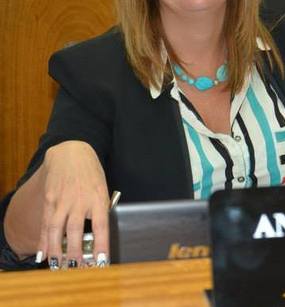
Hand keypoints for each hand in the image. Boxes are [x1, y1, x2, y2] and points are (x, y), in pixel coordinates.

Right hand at [38, 141, 108, 268]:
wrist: (72, 152)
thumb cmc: (91, 173)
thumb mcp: (102, 188)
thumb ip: (99, 210)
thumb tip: (97, 235)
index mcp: (98, 197)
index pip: (101, 225)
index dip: (102, 245)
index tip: (102, 262)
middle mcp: (80, 200)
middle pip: (76, 230)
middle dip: (75, 253)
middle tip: (77, 270)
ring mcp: (63, 200)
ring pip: (57, 229)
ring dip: (57, 251)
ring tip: (58, 267)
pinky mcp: (50, 199)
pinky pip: (47, 223)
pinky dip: (44, 240)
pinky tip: (43, 254)